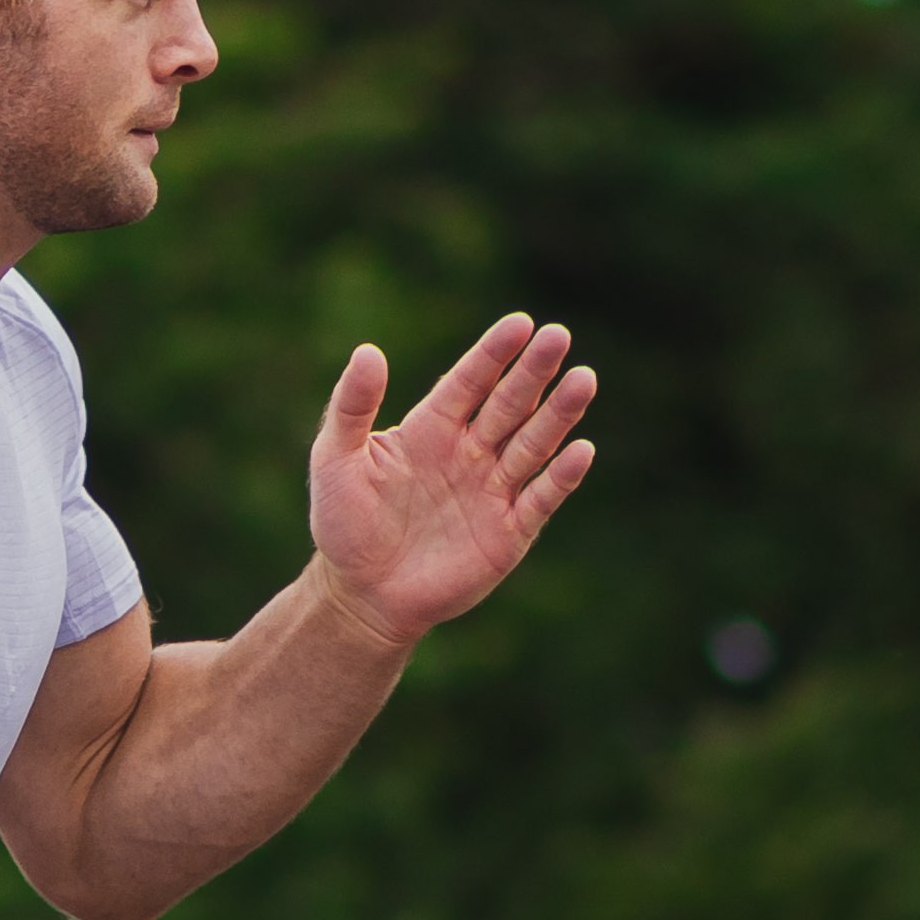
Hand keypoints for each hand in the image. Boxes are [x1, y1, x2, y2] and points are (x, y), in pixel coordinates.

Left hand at [296, 314, 599, 642]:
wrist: (361, 595)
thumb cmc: (343, 525)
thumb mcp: (336, 461)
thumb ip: (352, 407)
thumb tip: (369, 351)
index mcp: (433, 428)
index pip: (470, 381)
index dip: (494, 354)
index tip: (520, 323)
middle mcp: (470, 452)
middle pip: (510, 404)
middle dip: (534, 372)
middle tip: (559, 336)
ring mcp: (493, 491)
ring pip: (533, 444)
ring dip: (559, 414)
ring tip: (584, 380)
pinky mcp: (509, 532)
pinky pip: (541, 499)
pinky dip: (561, 476)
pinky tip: (581, 449)